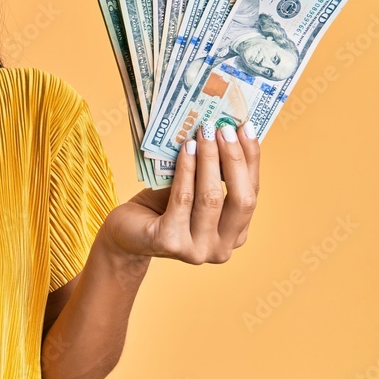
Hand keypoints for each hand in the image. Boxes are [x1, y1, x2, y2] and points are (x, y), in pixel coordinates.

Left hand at [102, 121, 259, 264]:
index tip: (247, 127)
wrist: (126, 233)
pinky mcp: (170, 243)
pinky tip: (185, 148)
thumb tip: (224, 130)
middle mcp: (221, 249)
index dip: (251, 159)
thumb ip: (211, 172)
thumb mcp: (193, 189)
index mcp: (235, 235)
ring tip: (203, 133)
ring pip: (211, 198)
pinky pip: (183, 199)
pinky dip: (186, 170)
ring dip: (209, 160)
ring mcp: (197, 250)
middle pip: (240, 199)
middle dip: (234, 159)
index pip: (252, 193)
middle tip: (224, 128)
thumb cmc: (162, 208)